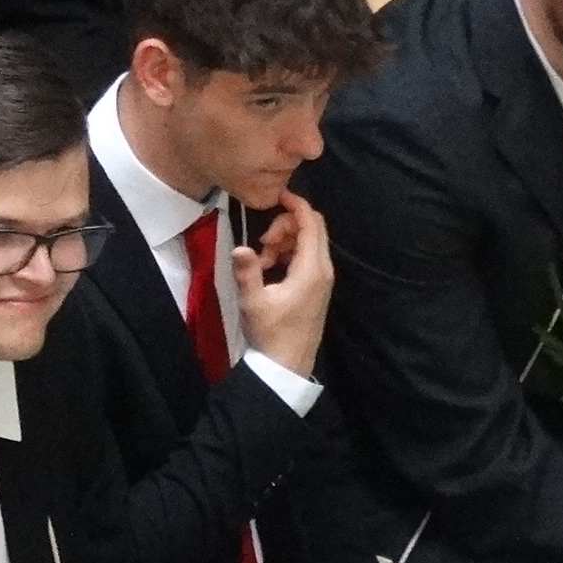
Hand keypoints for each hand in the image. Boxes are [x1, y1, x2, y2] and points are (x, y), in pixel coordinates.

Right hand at [231, 194, 333, 379]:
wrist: (287, 366)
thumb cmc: (271, 334)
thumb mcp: (253, 303)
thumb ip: (247, 272)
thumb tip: (239, 247)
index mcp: (311, 270)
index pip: (310, 224)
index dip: (295, 205)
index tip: (276, 196)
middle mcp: (323, 270)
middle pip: (313, 228)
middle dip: (287, 224)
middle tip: (262, 241)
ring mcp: (323, 279)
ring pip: (310, 242)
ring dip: (286, 240)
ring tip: (262, 259)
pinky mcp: (318, 287)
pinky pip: (309, 257)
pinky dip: (291, 253)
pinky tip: (270, 268)